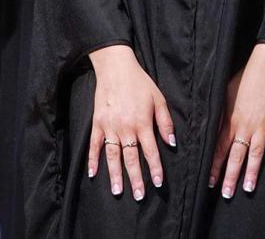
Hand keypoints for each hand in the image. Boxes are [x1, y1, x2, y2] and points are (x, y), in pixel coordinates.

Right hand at [88, 45, 175, 200]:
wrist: (116, 68)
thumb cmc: (140, 83)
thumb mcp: (158, 98)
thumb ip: (165, 122)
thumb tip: (171, 143)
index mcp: (142, 122)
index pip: (150, 151)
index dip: (155, 168)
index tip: (158, 183)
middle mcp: (125, 128)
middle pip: (131, 158)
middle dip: (135, 179)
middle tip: (138, 196)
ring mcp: (109, 126)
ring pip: (112, 155)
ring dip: (114, 175)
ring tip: (117, 191)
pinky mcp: (98, 123)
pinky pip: (94, 144)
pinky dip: (92, 159)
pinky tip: (92, 173)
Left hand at [210, 43, 264, 197]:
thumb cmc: (244, 77)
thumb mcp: (225, 93)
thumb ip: (220, 113)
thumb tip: (210, 126)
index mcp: (231, 119)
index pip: (219, 147)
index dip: (214, 165)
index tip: (208, 181)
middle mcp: (245, 125)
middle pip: (236, 155)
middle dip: (230, 176)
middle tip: (226, 194)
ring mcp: (263, 125)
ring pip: (256, 154)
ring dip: (252, 172)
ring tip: (248, 189)